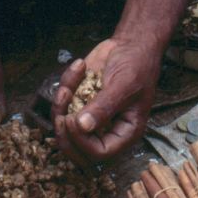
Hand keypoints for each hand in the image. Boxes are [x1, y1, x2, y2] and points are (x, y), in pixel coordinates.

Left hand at [52, 37, 160, 164]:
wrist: (131, 44)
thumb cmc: (136, 65)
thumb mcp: (124, 85)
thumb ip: (104, 107)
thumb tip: (82, 126)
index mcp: (124, 132)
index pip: (99, 153)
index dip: (82, 142)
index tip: (72, 120)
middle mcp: (105, 129)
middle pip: (77, 149)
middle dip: (64, 135)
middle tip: (61, 116)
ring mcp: (90, 115)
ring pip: (64, 126)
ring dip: (60, 106)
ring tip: (68, 86)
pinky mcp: (79, 99)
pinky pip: (62, 102)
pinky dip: (65, 84)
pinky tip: (80, 66)